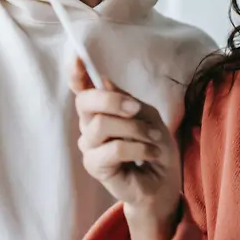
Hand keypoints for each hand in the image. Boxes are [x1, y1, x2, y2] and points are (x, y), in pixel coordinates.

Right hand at [70, 58, 181, 227]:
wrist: (163, 181)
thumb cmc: (153, 146)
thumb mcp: (147, 116)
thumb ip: (126, 100)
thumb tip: (103, 82)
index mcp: (100, 109)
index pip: (81, 88)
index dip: (76, 73)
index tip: (77, 58)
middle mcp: (89, 124)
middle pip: (86, 102)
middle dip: (113, 100)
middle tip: (137, 109)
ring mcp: (89, 145)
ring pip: (102, 125)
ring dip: (135, 130)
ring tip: (153, 138)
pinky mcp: (94, 165)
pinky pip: (114, 148)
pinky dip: (139, 149)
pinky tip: (151, 155)